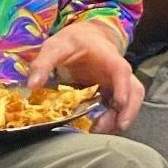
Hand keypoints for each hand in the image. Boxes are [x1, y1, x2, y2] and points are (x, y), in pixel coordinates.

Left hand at [27, 20, 143, 133]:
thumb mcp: (55, 46)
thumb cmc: (71, 41)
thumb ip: (43, 63)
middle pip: (135, 90)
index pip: (121, 70)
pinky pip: (118, 108)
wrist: (83, 37)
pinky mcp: (112, 93)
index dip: (122, 87)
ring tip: (99, 130)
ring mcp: (117, 84)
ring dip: (120, 118)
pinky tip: (95, 128)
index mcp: (107, 56)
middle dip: (128, 110)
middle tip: (110, 127)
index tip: (118, 103)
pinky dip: (111, 119)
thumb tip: (32, 85)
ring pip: (131, 102)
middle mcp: (117, 71)